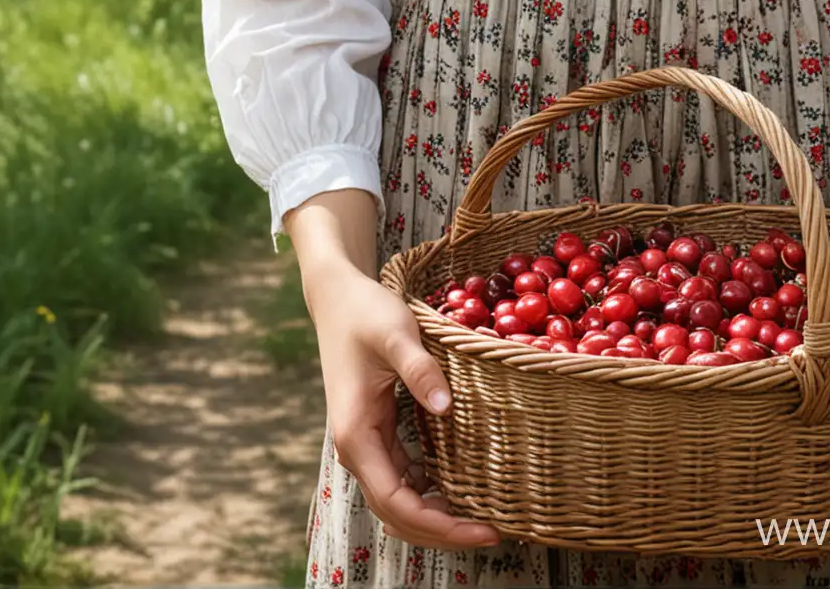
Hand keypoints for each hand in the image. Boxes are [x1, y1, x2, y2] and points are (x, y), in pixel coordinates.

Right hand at [310, 258, 505, 552]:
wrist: (337, 297)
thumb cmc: (365, 312)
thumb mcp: (396, 333)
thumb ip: (419, 370)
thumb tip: (445, 409)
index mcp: (356, 434)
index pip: (397, 502)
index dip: (439, 524)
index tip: (481, 529)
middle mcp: (357, 448)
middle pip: (396, 513)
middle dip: (441, 530)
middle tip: (492, 532)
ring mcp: (365, 442)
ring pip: (398, 500)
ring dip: (434, 515)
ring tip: (480, 517)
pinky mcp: (376, 431)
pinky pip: (401, 476)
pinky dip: (427, 491)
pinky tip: (459, 485)